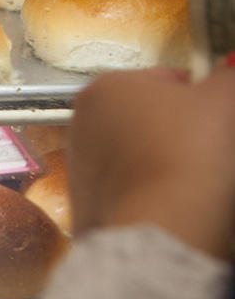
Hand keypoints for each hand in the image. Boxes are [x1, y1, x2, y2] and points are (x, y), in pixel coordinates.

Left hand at [69, 63, 234, 259]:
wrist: (159, 230)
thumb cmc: (189, 154)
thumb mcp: (225, 99)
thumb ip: (229, 76)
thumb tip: (231, 68)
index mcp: (104, 88)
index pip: (167, 81)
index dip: (202, 98)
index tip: (219, 118)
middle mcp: (80, 125)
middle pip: (151, 120)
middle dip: (185, 132)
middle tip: (215, 149)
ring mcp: (79, 169)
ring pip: (143, 157)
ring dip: (172, 163)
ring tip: (199, 178)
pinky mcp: (88, 208)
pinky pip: (134, 191)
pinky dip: (156, 193)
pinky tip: (177, 201)